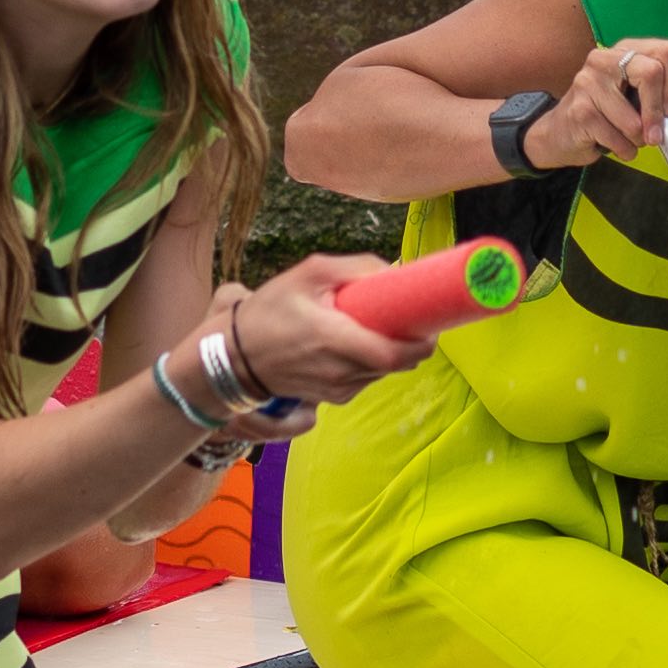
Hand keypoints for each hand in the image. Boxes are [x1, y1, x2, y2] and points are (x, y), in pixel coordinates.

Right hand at [221, 256, 432, 410]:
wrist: (235, 357)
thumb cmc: (270, 311)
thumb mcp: (310, 273)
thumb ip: (356, 268)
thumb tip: (395, 271)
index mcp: (334, 339)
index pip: (395, 354)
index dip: (422, 342)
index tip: (432, 322)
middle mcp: (340, 372)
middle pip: (397, 363)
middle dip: (411, 341)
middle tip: (411, 315)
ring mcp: (338, 390)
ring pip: (384, 371)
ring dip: (390, 350)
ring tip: (374, 324)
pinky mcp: (334, 398)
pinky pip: (367, 378)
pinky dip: (371, 360)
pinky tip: (353, 341)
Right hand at [528, 36, 667, 171]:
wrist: (563, 133)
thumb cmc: (610, 116)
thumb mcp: (647, 103)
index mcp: (627, 50)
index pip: (667, 50)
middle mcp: (605, 59)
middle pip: (651, 73)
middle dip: (658, 113)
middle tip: (656, 134)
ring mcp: (588, 82)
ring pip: (634, 119)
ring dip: (637, 139)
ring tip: (627, 137)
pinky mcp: (580, 110)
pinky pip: (618, 139)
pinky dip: (623, 150)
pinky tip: (612, 143)